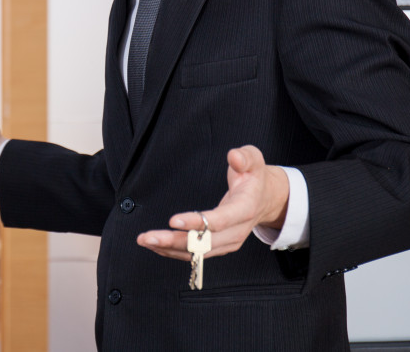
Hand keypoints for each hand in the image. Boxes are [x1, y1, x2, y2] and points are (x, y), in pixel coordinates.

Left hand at [136, 145, 289, 260]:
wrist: (265, 199)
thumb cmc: (254, 177)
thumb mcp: (254, 159)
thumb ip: (244, 157)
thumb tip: (233, 156)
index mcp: (245, 209)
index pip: (220, 220)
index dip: (197, 222)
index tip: (173, 220)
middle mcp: (237, 231)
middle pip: (204, 242)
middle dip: (175, 240)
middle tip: (148, 237)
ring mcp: (228, 242)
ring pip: (197, 252)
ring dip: (169, 248)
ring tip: (145, 241)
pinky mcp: (219, 247)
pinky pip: (196, 254)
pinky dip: (174, 251)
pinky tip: (155, 246)